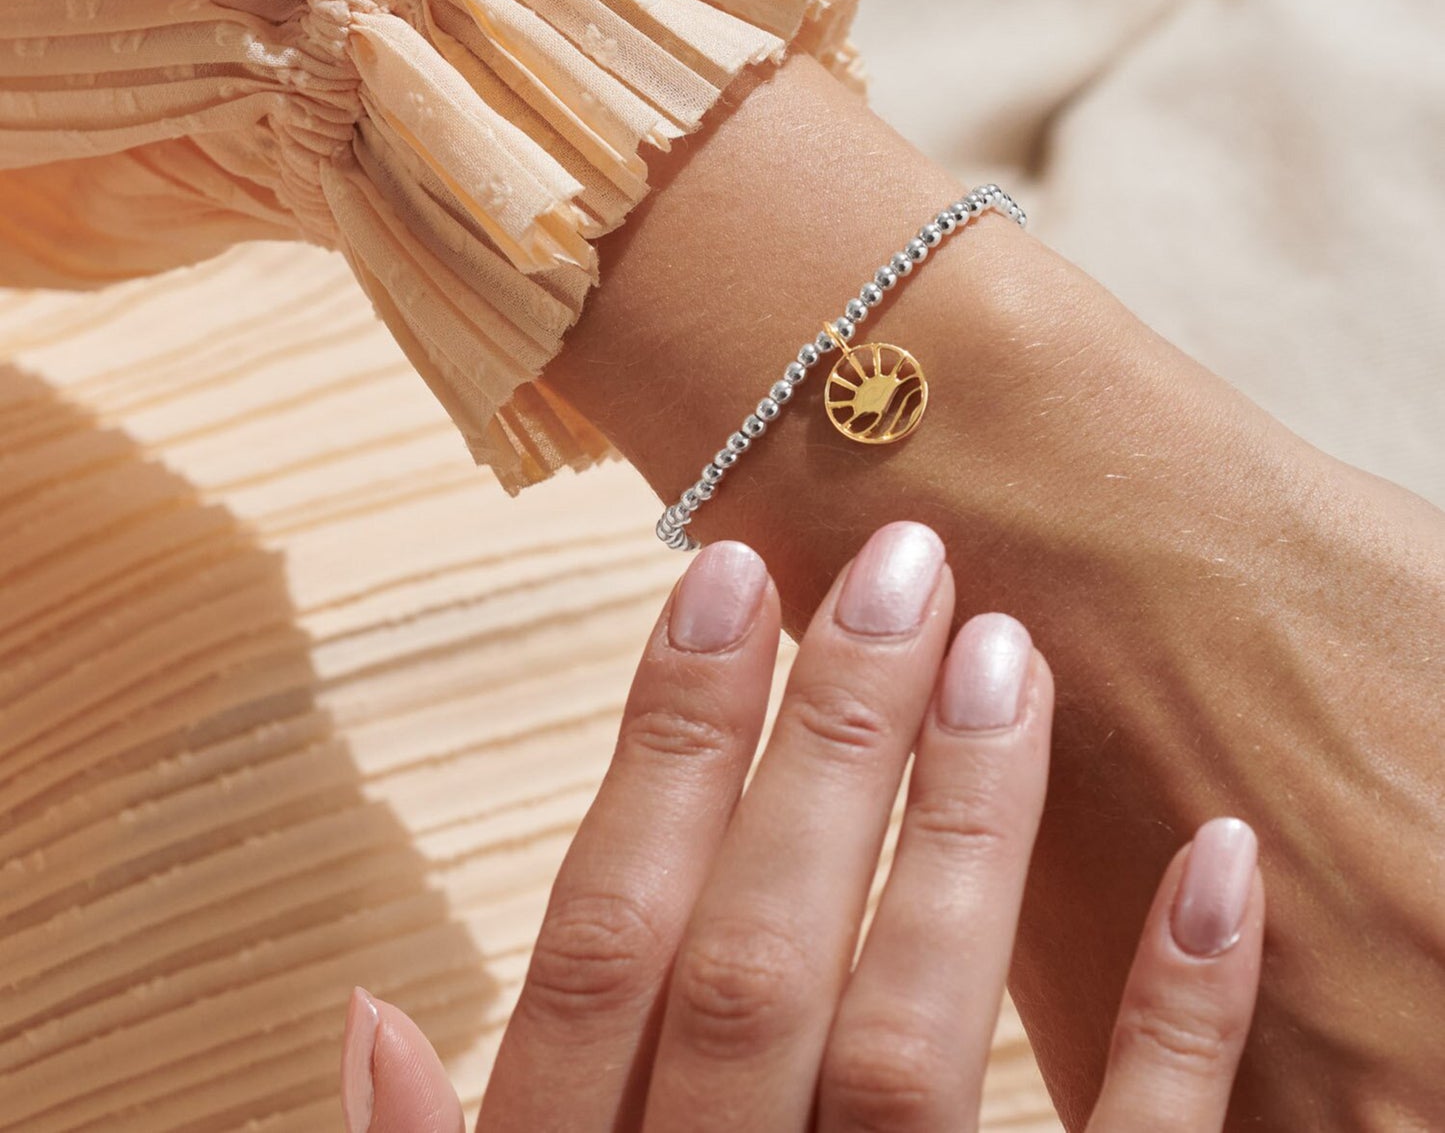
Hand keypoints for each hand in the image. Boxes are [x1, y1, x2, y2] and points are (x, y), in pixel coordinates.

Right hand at [338, 522, 1263, 1131]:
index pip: (603, 938)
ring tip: (1010, 653)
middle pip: (759, 958)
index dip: (660, 746)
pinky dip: (1177, 1023)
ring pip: (920, 1045)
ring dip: (967, 834)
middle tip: (899, 563)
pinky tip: (1215, 859)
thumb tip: (367, 1015)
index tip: (726, 575)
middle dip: (827, 743)